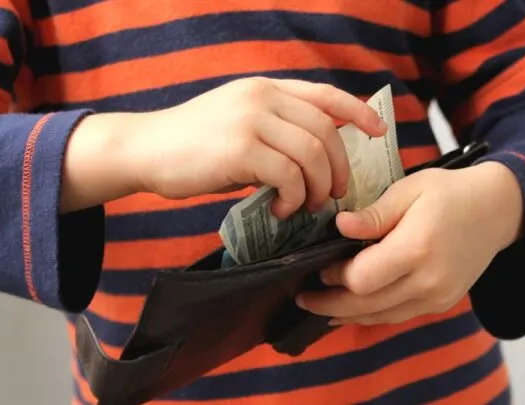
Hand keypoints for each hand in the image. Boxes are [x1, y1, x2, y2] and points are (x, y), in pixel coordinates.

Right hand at [131, 77, 385, 217]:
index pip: (325, 94)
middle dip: (339, 168)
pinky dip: (293, 197)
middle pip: (325, 131)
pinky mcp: (239, 149)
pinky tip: (279, 209)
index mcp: (265, 88)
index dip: (358, 112)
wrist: (145, 149)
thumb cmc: (193, 145)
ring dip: (316, 187)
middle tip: (333, 195)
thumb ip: (275, 128)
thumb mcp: (239, 122)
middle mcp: (262, 97)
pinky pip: (288, 175)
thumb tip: (315, 156)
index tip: (379, 131)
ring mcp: (251, 119)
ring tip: (304, 206)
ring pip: (311, 154)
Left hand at [296, 162, 523, 325]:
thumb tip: (338, 227)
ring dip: (346, 313)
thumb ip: (373, 215)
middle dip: (329, 303)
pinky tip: (350, 309)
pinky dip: (371, 314)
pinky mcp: (441, 303)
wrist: (497, 210)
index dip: (335, 276)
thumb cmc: (449, 193)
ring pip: (380, 316)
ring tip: (318, 306)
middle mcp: (428, 281)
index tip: (319, 265)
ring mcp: (437, 297)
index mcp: (417, 249)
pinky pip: (398, 315)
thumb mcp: (409, 190)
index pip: (361, 278)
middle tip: (302, 298)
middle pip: (366, 305)